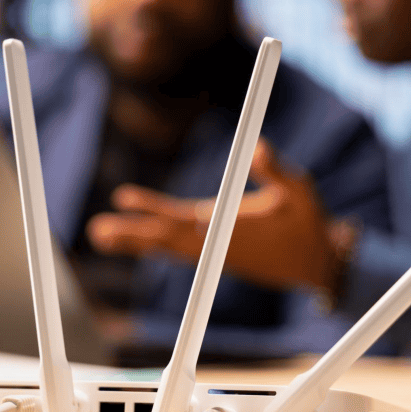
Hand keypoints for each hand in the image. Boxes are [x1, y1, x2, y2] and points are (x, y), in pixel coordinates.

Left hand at [86, 139, 343, 292]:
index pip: (182, 218)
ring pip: (164, 244)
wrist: (314, 263)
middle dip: (130, 232)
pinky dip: (152, 241)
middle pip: (163, 236)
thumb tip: (258, 148)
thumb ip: (276, 171)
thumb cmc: (306, 223)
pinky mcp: (211, 252)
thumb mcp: (299, 190)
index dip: (151, 209)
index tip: (124, 200)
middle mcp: (212, 243)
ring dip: (132, 240)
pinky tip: (130, 236)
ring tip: (99, 235)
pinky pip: (175, 247)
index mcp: (227, 228)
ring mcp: (210, 250)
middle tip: (96, 230)